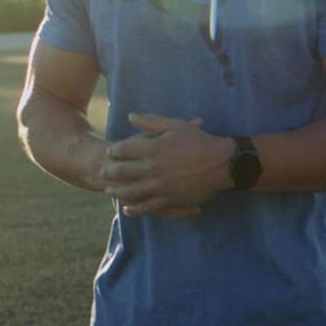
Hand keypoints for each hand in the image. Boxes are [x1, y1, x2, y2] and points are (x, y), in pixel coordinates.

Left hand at [100, 114, 234, 217]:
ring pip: (131, 191)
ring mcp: (159, 186)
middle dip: (110, 171)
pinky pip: (147, 206)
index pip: (124, 150)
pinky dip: (135, 209)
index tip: (111, 152)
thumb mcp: (175, 125)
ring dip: (117, 191)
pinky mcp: (168, 199)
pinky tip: (127, 209)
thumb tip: (130, 116)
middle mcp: (152, 168)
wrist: (221, 163)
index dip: (115, 151)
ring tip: (109, 191)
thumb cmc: (199, 141)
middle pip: (123, 171)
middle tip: (103, 172)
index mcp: (153, 148)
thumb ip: (151, 121)